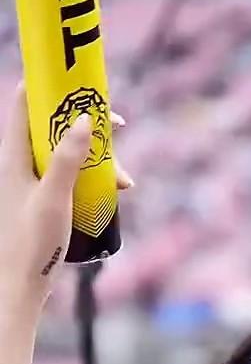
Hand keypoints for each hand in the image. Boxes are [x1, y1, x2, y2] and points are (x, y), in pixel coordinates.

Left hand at [0, 86, 130, 315]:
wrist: (20, 284)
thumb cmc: (30, 243)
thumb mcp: (54, 198)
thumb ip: (68, 159)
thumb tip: (84, 119)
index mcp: (14, 157)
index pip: (24, 106)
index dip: (47, 87)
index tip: (76, 78)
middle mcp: (23, 164)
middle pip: (56, 127)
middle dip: (89, 126)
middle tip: (117, 130)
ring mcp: (37, 182)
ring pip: (71, 153)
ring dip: (100, 158)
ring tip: (123, 181)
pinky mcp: (50, 199)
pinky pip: (77, 176)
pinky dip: (98, 178)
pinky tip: (116, 192)